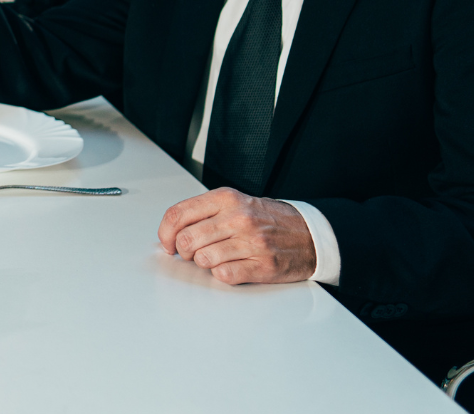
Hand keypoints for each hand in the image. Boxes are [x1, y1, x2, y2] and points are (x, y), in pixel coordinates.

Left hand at [156, 188, 315, 284]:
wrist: (308, 234)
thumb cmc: (267, 219)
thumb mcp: (235, 203)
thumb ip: (204, 212)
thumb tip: (171, 231)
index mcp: (226, 199)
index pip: (178, 214)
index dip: (165, 233)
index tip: (166, 243)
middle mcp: (238, 218)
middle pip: (187, 240)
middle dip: (184, 251)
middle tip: (192, 253)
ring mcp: (251, 242)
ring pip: (203, 259)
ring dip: (204, 263)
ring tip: (215, 258)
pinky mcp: (262, 265)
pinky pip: (224, 275)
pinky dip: (222, 274)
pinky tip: (231, 266)